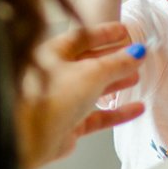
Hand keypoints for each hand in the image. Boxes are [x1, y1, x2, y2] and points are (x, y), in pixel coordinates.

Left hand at [15, 21, 145, 168]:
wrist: (31, 137)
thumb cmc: (49, 97)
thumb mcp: (92, 72)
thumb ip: (117, 63)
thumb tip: (136, 53)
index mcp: (53, 53)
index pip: (82, 37)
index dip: (104, 33)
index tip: (123, 31)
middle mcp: (55, 75)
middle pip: (89, 62)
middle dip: (113, 59)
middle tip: (133, 55)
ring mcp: (61, 100)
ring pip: (93, 89)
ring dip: (116, 83)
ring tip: (135, 77)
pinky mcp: (68, 124)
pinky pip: (97, 115)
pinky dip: (117, 112)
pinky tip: (135, 108)